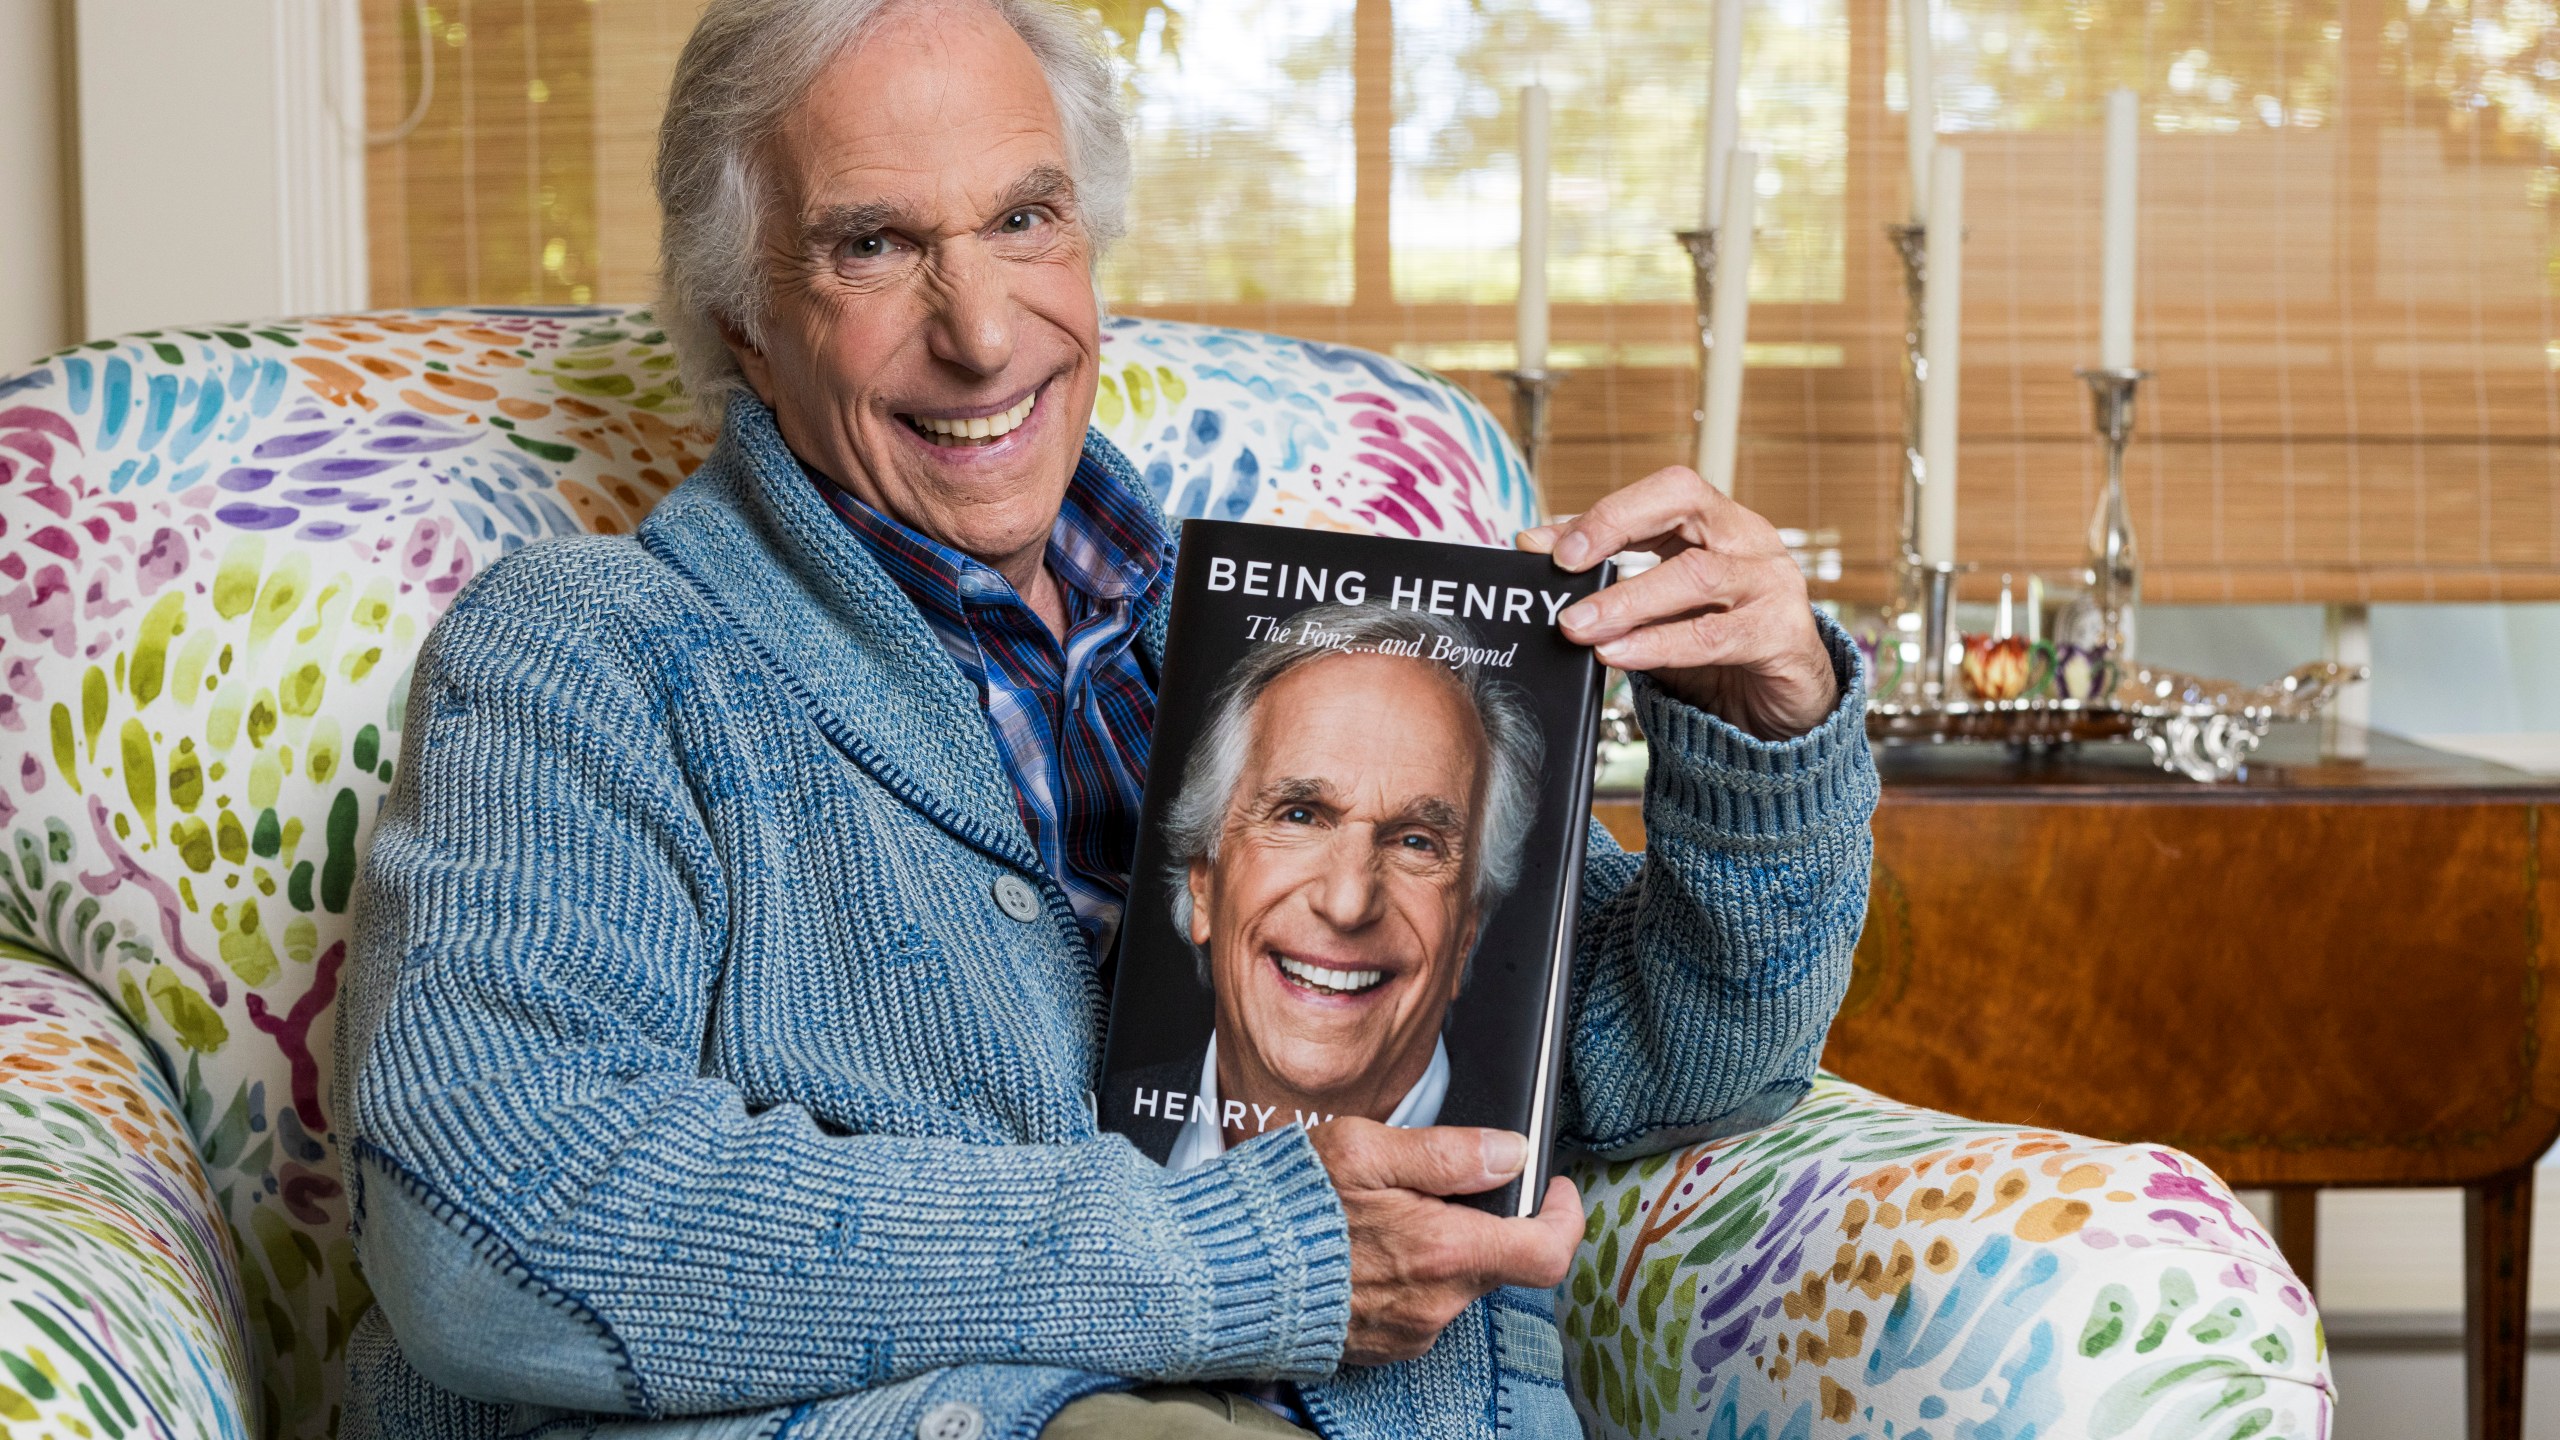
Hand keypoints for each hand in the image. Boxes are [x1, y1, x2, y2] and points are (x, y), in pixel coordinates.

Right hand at [1307, 1121, 1582, 1365]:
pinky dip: (1413, 1273)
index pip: (1547, 1252)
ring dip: (1443, 1246)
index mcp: (1441, 1250)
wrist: (1219, 1275)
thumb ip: (1446, 1151)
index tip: (1552, 1188)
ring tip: (1386, 1213)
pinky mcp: (1387, 1347)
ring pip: (1460, 1281)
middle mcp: (1435, 1303)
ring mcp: (1411, 1332)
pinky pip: (1425, 1305)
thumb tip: (1510, 1151)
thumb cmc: (1281, 1209)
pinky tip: (1369, 1248)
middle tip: (1437, 1184)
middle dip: (1483, 1219)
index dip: (1564, 1216)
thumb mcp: (1361, 1150)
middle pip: (1500, 1260)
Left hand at [1518, 466, 1838, 740]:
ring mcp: (1772, 585)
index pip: (1664, 491)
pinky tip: (1617, 654)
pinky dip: (1657, 644)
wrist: (1781, 709)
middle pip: (1685, 502)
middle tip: (1563, 567)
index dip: (1606, 511)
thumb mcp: (1658, 609)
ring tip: (1577, 624)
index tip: (1545, 544)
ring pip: (1694, 575)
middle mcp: (1750, 541)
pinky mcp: (1782, 635)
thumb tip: (1535, 548)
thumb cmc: (1717, 649)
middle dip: (1615, 528)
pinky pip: (1712, 635)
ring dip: (1626, 600)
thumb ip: (1608, 578)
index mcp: (1720, 523)